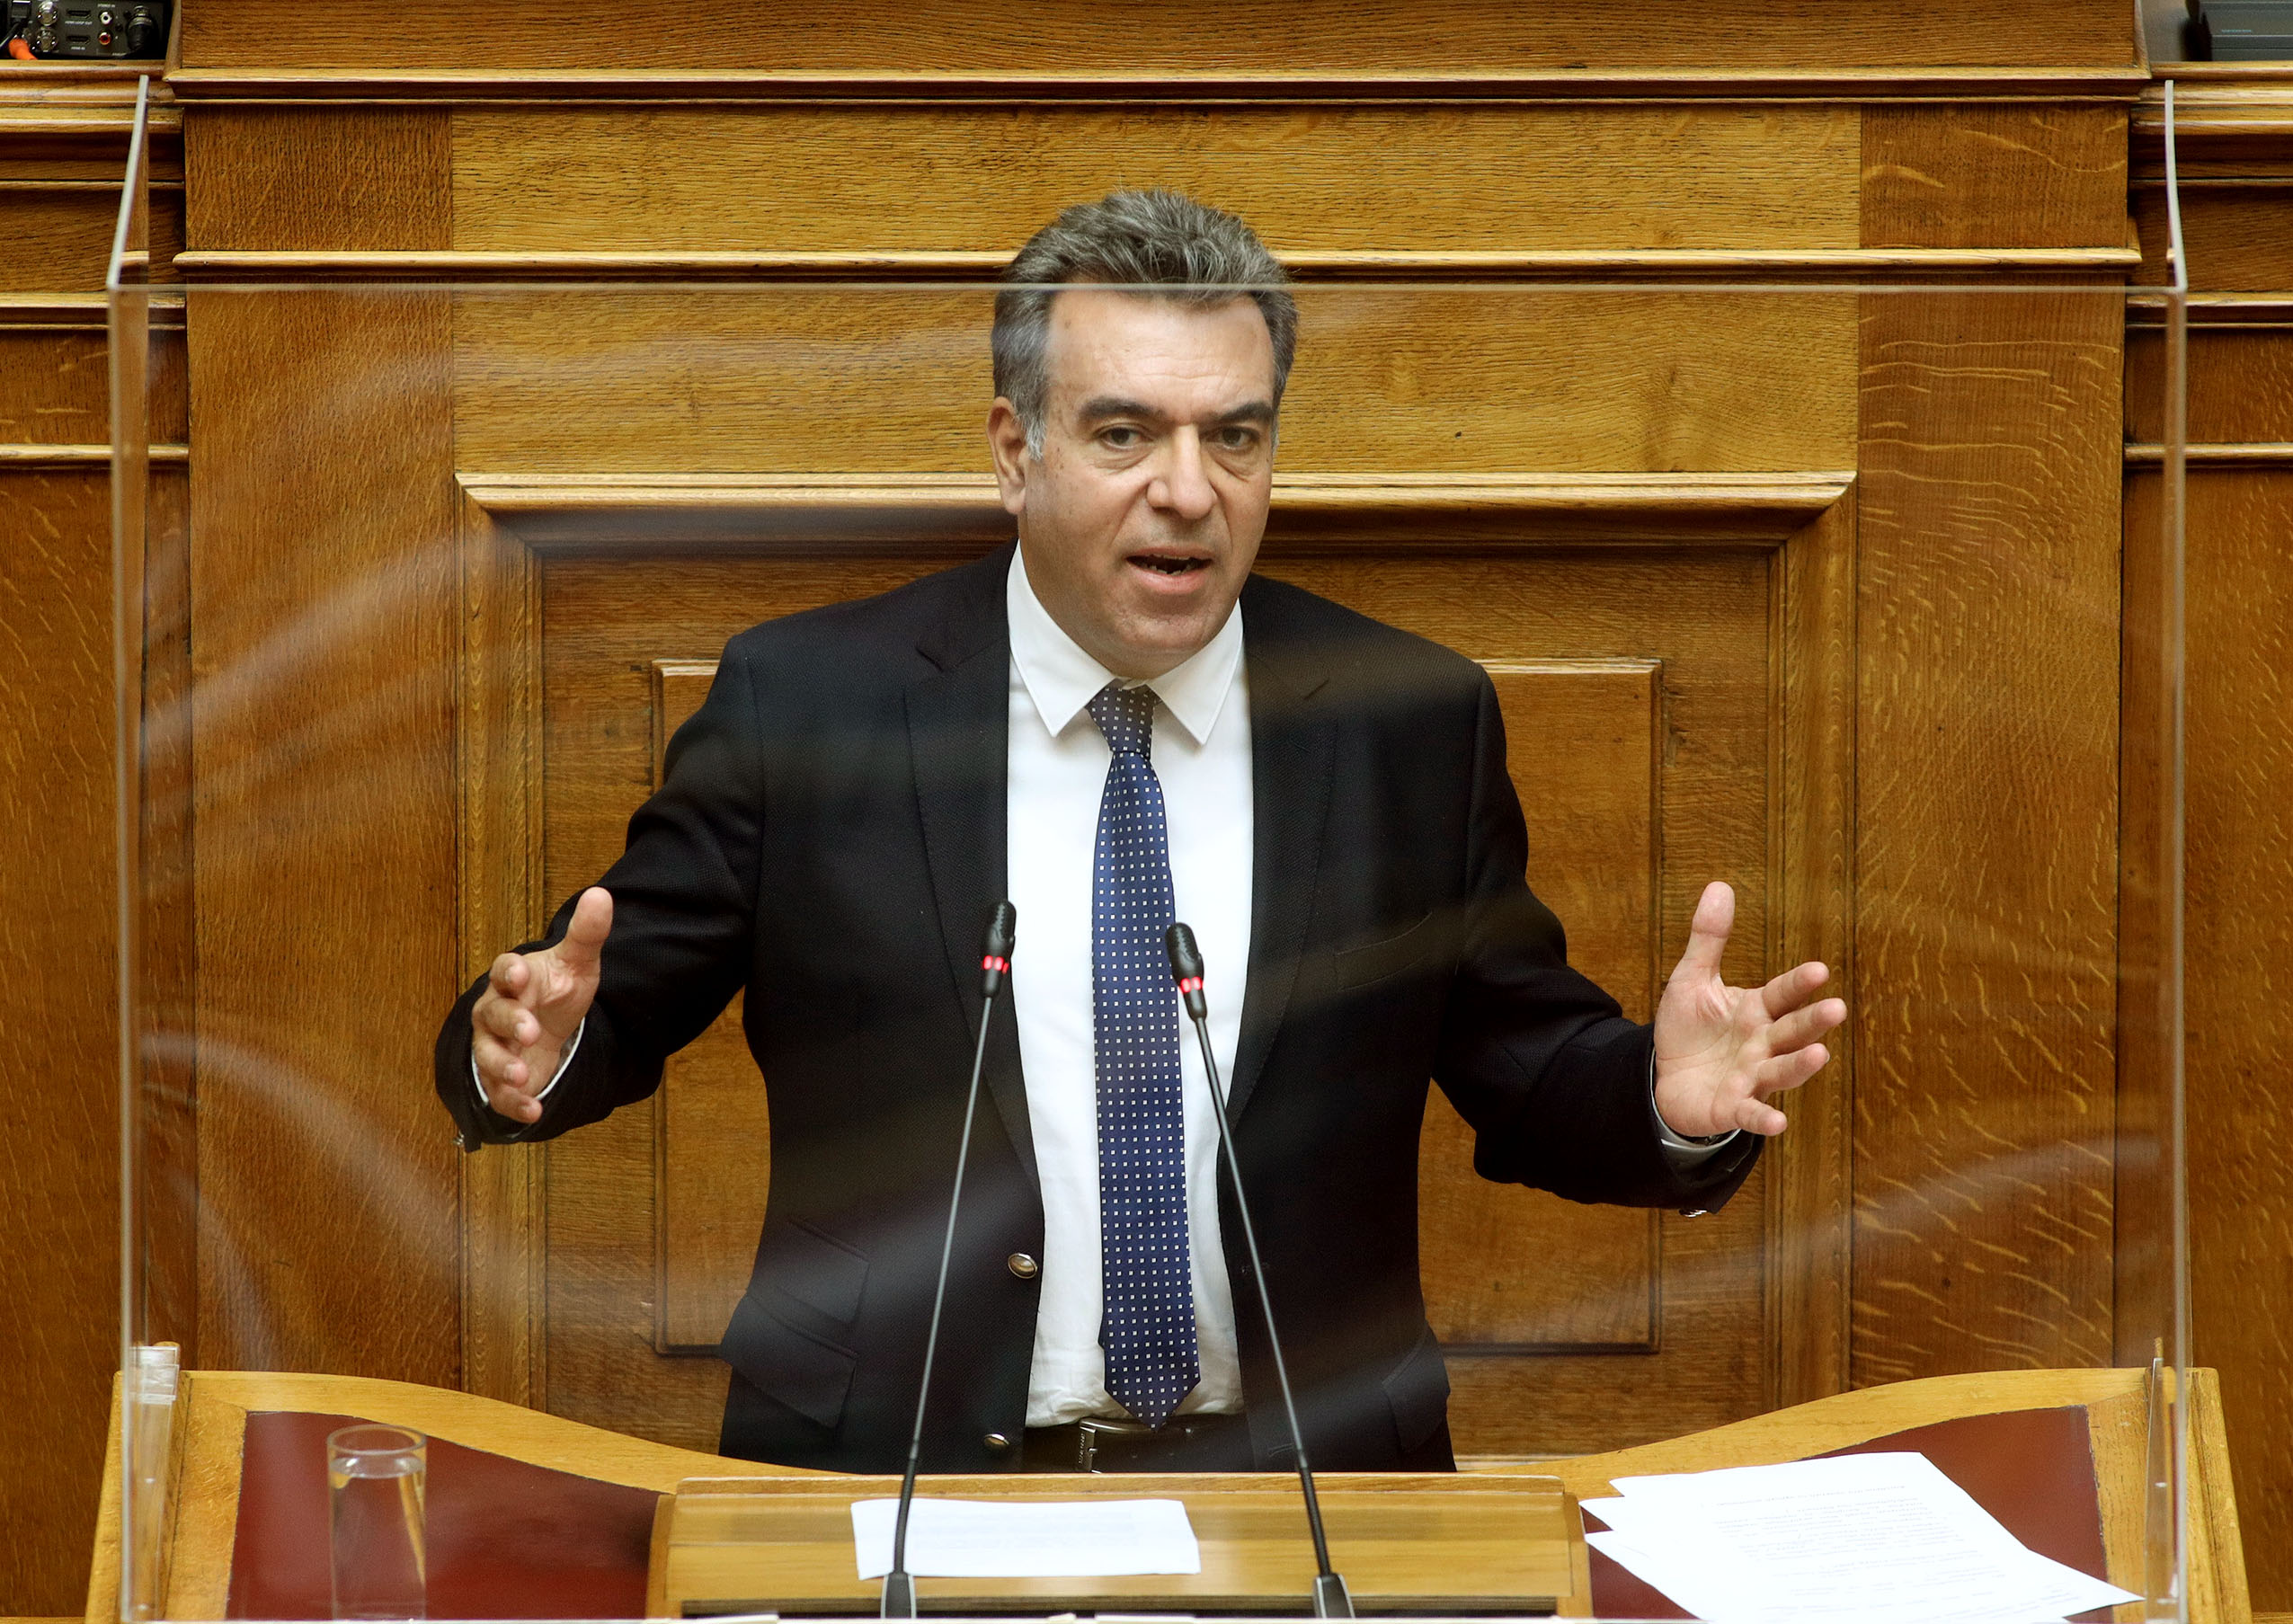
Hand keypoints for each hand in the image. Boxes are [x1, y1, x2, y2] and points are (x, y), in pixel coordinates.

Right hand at [471, 887, 611, 1124]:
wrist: (551, 1025)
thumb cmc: (556, 989)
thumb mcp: (578, 963)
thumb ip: (587, 933)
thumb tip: (602, 895)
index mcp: (513, 979)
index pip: (503, 970)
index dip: (509, 972)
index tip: (521, 973)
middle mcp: (494, 1012)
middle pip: (492, 1015)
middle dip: (508, 1022)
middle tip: (529, 1030)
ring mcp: (493, 1047)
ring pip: (487, 1055)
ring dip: (501, 1066)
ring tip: (520, 1074)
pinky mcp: (500, 1079)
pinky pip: (499, 1093)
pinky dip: (514, 1103)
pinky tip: (534, 1110)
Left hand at [1651, 881, 1843, 1138]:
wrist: (1665, 1079)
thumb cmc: (1689, 1030)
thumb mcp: (1692, 980)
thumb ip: (1709, 939)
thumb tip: (1719, 885)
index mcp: (1757, 1011)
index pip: (1782, 993)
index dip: (1800, 983)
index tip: (1820, 970)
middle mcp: (1763, 1044)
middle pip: (1792, 1031)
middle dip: (1813, 1022)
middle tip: (1837, 1009)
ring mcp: (1752, 1077)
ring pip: (1781, 1070)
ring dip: (1800, 1065)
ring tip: (1820, 1056)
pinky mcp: (1733, 1106)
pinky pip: (1750, 1112)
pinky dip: (1763, 1118)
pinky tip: (1778, 1123)